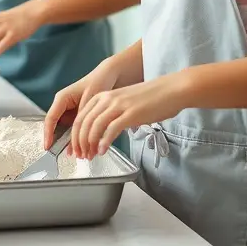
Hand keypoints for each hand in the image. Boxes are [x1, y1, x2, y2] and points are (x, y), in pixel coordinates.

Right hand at [44, 59, 118, 149]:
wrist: (108, 76)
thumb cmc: (98, 82)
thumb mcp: (90, 99)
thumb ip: (82, 117)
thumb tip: (77, 135)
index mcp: (62, 98)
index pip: (50, 118)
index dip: (48, 134)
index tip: (48, 146)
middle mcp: (63, 105)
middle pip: (57, 127)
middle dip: (61, 142)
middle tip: (70, 154)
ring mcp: (69, 110)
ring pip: (66, 129)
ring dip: (72, 141)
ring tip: (80, 153)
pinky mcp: (77, 115)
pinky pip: (74, 129)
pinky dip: (79, 137)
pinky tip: (85, 146)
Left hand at [70, 72, 188, 160]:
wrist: (171, 90)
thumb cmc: (151, 98)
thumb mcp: (124, 102)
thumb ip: (111, 113)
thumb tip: (103, 133)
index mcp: (103, 96)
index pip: (80, 117)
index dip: (75, 135)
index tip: (77, 148)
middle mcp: (107, 99)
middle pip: (83, 122)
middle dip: (79, 142)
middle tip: (81, 155)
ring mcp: (119, 105)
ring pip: (94, 126)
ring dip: (89, 144)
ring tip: (91, 155)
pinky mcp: (130, 114)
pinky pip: (111, 129)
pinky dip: (104, 142)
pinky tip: (102, 150)